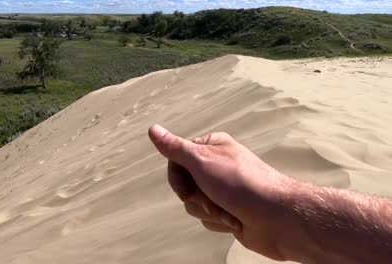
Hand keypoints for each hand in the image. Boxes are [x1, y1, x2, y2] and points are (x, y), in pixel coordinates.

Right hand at [148, 125, 294, 260]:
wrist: (278, 219)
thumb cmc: (243, 185)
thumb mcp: (203, 161)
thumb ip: (175, 148)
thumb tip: (153, 130)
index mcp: (211, 147)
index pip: (176, 159)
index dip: (178, 178)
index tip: (189, 186)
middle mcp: (216, 166)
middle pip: (183, 184)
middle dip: (196, 198)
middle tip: (214, 198)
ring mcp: (222, 190)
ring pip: (194, 204)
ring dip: (209, 211)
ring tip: (230, 211)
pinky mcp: (227, 210)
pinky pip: (207, 219)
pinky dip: (219, 222)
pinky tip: (235, 220)